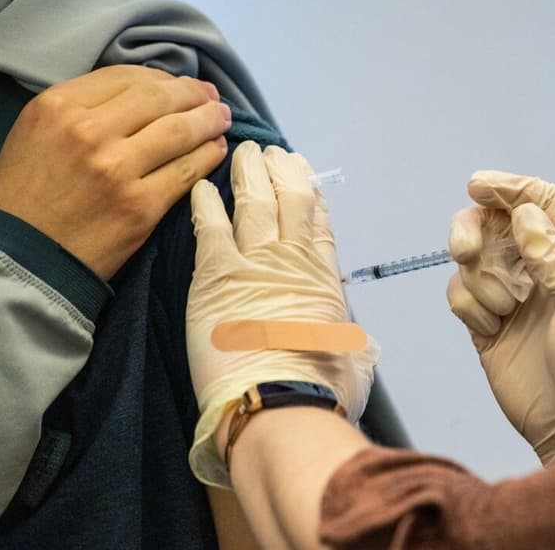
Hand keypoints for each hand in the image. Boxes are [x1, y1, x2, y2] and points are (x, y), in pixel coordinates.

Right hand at [0, 65, 229, 278]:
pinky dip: (209, 156)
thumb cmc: (29, 194)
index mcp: (60, 107)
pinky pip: (188, 171)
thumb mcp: (40, 131)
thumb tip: (146, 92)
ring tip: (221, 118)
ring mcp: (118, 170)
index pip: (127, 77)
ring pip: (181, 131)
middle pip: (160, 99)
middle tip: (212, 98)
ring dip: (210, 121)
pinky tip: (217, 149)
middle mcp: (89, 132)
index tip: (181, 85)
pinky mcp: (141, 206)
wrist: (24, 256)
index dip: (164, 78)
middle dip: (194, 94)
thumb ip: (84, 106)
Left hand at [186, 142, 376, 485]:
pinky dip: (206, 203)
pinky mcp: (216, 275)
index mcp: (325, 277)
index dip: (309, 191)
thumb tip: (351, 344)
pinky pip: (211, 226)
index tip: (301, 171)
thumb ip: (350, 341)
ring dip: (248, 173)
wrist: (279, 403)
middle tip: (268, 151)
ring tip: (241, 152)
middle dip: (279, 170)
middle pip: (288, 199)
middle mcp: (293, 259)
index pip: (318, 221)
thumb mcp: (353, 360)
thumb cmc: (322, 390)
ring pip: (253, 202)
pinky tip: (201, 186)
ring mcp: (254, 263)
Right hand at [447, 171, 554, 464]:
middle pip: (496, 223)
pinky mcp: (486, 322)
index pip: (541, 203)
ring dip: (479, 279)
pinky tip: (490, 327)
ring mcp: (512, 294)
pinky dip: (468, 305)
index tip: (478, 186)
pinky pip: (461, 293)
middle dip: (475, 229)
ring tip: (503, 310)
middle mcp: (541, 267)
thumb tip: (524, 214)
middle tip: (468, 250)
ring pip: (473, 259)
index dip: (509, 188)